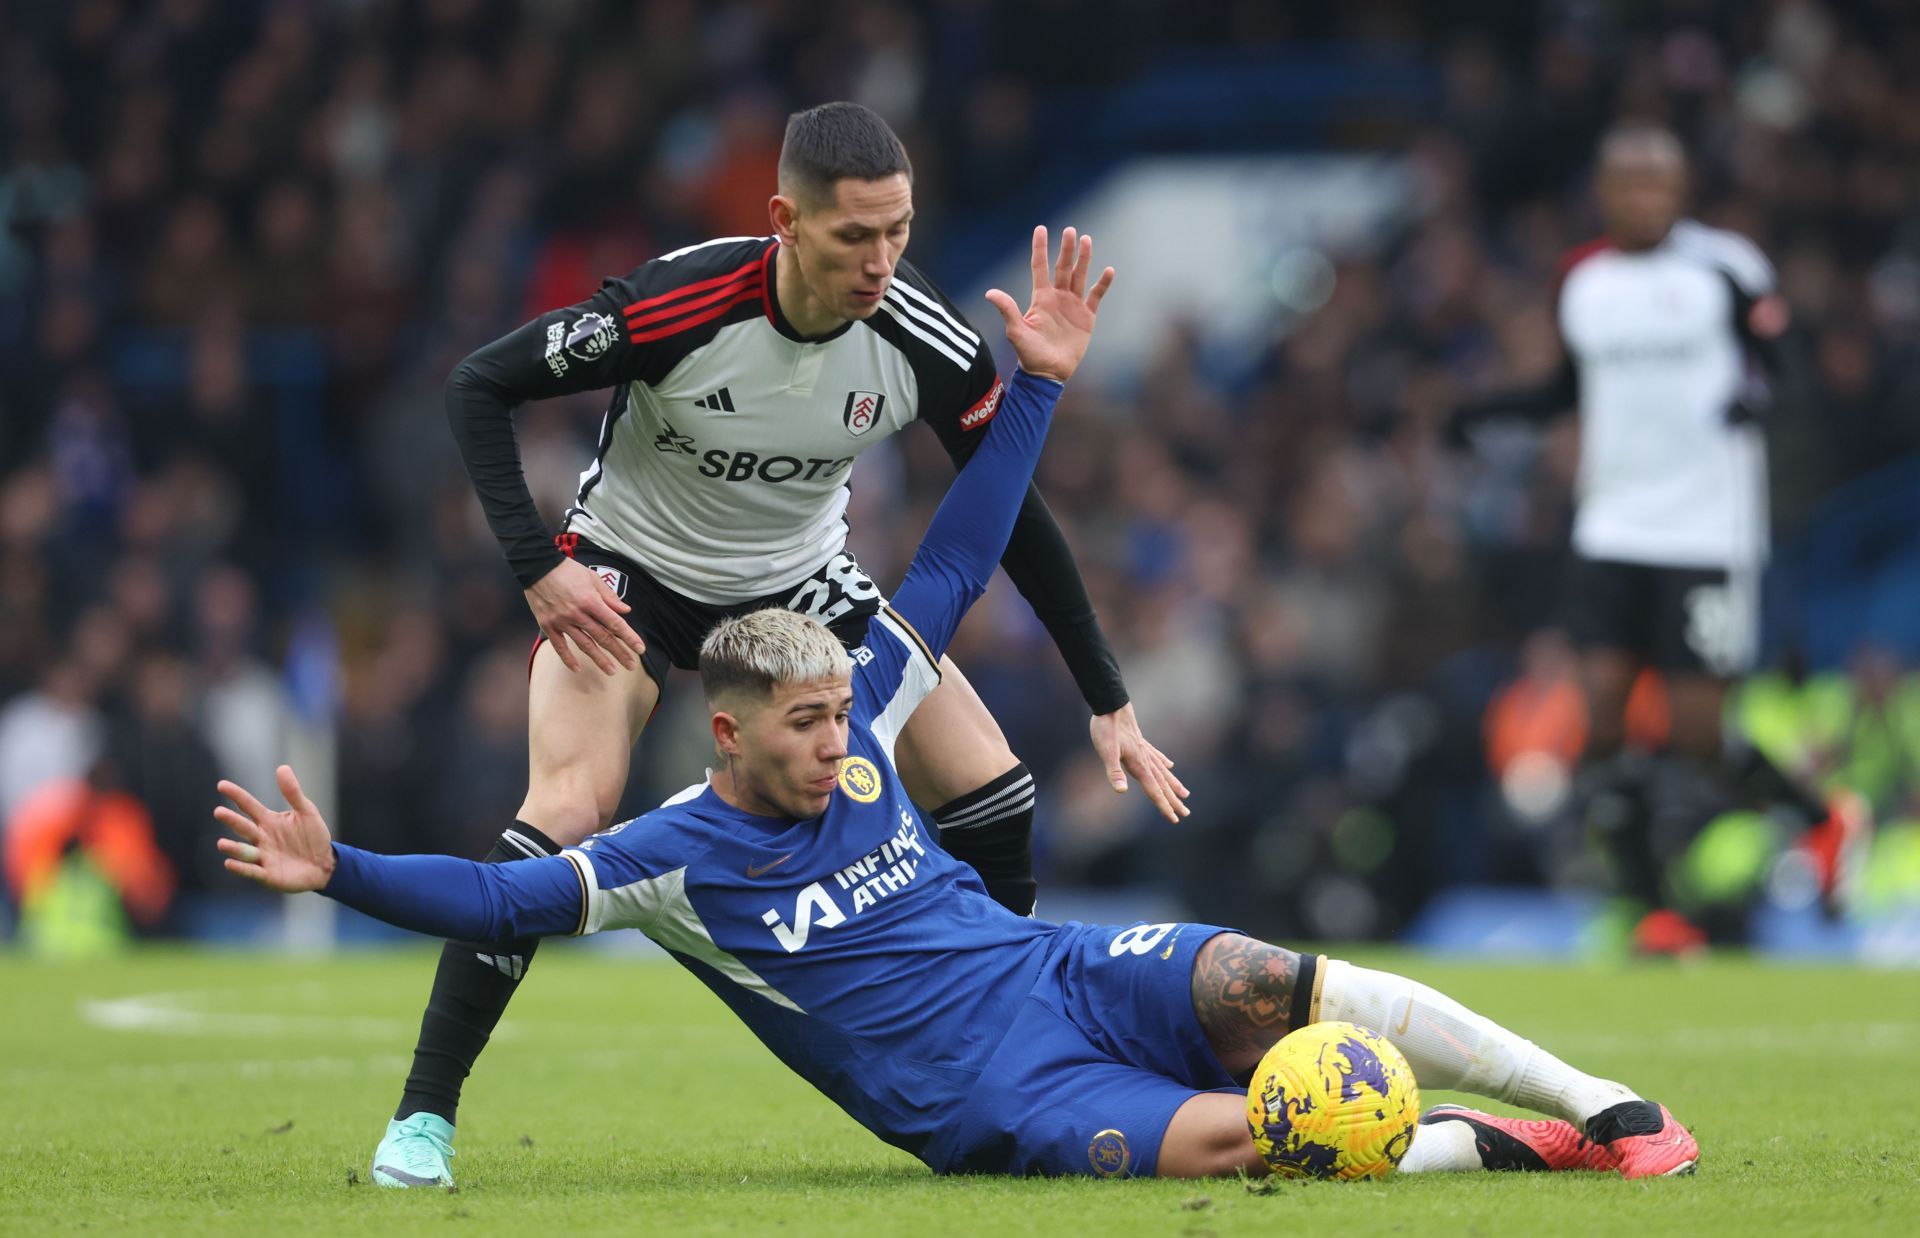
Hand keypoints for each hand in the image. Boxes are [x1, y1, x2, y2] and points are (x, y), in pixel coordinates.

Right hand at [215, 765, 337, 892]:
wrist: (324, 864)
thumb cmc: (313, 836)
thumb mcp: (307, 812)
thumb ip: (293, 792)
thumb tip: (282, 767)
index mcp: (268, 821)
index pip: (249, 806)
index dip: (236, 795)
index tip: (222, 785)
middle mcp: (261, 838)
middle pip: (244, 828)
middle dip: (232, 820)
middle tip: (218, 812)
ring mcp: (263, 856)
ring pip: (244, 851)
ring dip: (233, 848)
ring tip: (221, 843)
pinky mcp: (268, 874)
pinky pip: (252, 871)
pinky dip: (241, 868)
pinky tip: (229, 863)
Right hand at [527, 557, 646, 675]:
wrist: (536, 567)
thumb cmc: (567, 570)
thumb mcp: (593, 578)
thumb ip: (609, 596)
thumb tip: (626, 610)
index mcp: (590, 601)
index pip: (615, 623)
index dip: (629, 637)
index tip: (640, 649)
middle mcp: (577, 614)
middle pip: (602, 637)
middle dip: (619, 653)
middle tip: (631, 666)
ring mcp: (562, 621)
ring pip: (584, 644)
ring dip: (599, 659)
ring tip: (612, 671)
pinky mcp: (548, 625)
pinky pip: (559, 646)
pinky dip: (568, 658)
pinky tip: (577, 669)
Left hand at [984, 226, 1113, 383]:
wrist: (1049, 374)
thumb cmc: (1029, 355)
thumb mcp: (1016, 332)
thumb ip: (1007, 310)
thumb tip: (990, 292)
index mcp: (1041, 298)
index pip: (1039, 268)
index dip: (1040, 249)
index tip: (1040, 229)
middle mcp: (1057, 298)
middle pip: (1062, 268)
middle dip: (1066, 249)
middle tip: (1070, 230)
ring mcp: (1073, 306)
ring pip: (1079, 277)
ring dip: (1083, 259)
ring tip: (1086, 240)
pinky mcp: (1087, 318)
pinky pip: (1096, 296)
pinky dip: (1102, 284)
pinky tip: (1108, 270)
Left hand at [1089, 703, 1189, 822]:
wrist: (1111, 704)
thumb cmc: (1106, 728)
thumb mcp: (1106, 751)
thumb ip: (1114, 771)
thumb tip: (1122, 791)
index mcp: (1139, 765)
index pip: (1154, 790)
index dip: (1163, 806)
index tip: (1174, 819)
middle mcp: (1145, 759)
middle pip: (1162, 784)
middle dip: (1173, 801)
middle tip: (1186, 814)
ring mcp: (1145, 750)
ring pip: (1163, 772)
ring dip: (1173, 785)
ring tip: (1185, 795)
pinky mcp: (1141, 742)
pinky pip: (1157, 757)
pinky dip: (1164, 763)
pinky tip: (1170, 766)